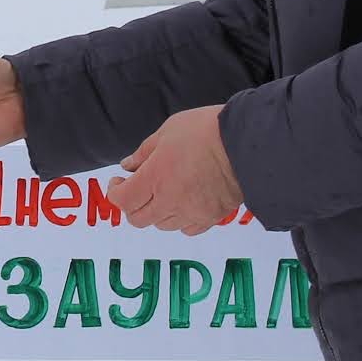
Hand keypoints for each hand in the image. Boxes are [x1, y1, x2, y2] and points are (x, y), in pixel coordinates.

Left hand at [108, 107, 243, 234]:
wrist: (246, 144)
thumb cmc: (208, 131)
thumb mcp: (167, 131)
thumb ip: (144, 152)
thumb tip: (128, 166)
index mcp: (155, 178)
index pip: (122, 200)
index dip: (115, 191)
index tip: (120, 181)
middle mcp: (169, 201)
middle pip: (137, 218)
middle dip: (132, 204)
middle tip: (137, 188)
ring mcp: (190, 212)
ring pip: (161, 225)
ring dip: (156, 212)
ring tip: (164, 191)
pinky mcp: (210, 218)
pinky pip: (187, 229)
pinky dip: (180, 220)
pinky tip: (184, 202)